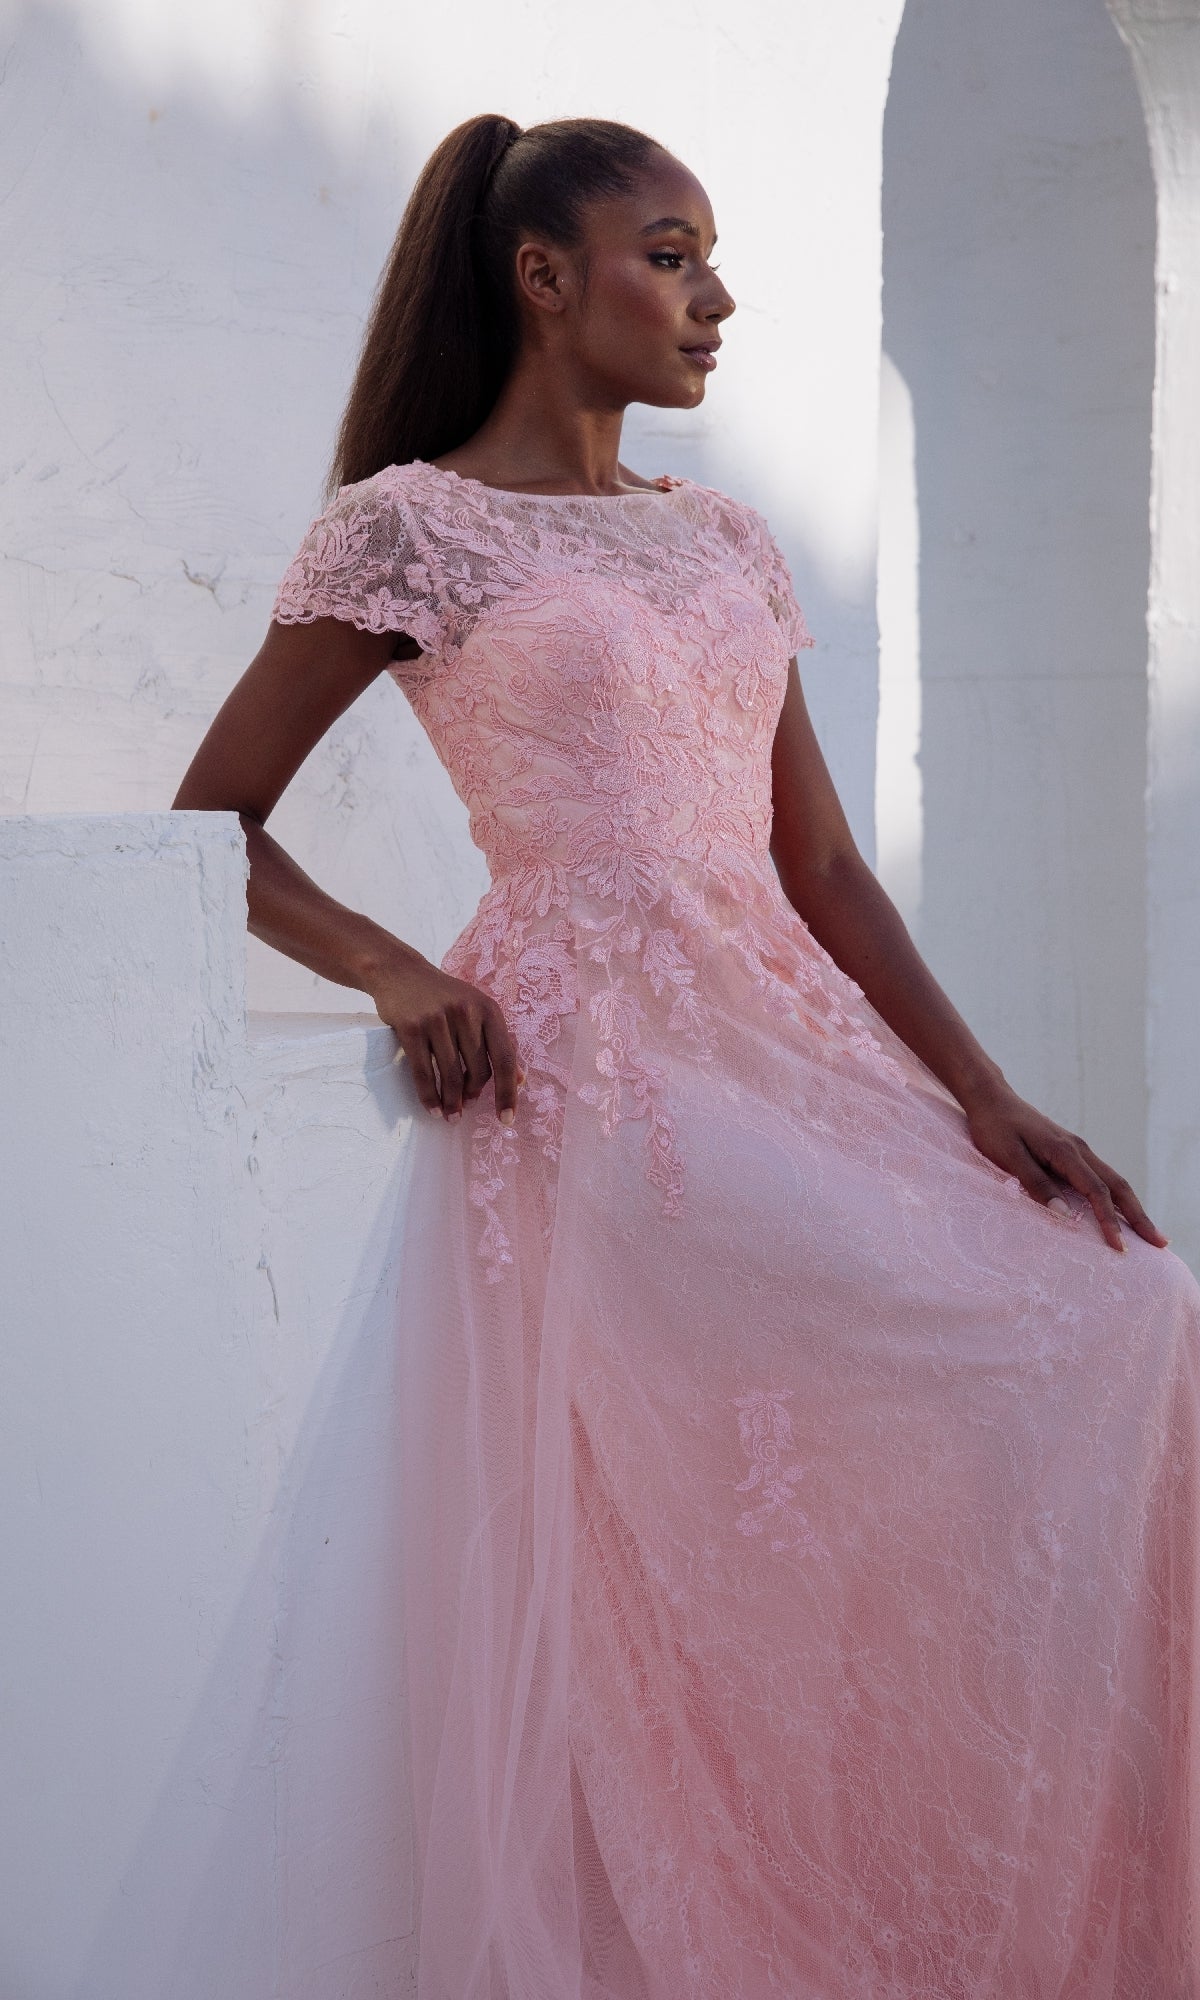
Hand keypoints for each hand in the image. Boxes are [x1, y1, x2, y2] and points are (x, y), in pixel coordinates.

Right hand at [369, 951, 525, 1124]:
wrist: (400, 972)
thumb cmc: (443, 996)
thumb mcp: (475, 1010)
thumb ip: (497, 1041)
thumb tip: (519, 1079)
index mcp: (488, 1009)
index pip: (504, 1058)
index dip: (508, 1092)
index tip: (507, 1119)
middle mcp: (466, 1012)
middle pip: (477, 1070)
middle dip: (472, 1096)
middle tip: (466, 1108)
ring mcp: (437, 1020)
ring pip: (451, 1074)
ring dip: (452, 1102)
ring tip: (451, 1116)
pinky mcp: (411, 1028)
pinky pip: (424, 1073)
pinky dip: (429, 1096)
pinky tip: (433, 1109)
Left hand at [961, 1081, 1168, 1252]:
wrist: (991, 1098)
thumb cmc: (994, 1128)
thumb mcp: (1008, 1157)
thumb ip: (1035, 1184)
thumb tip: (1064, 1215)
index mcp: (1065, 1152)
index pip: (1096, 1191)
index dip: (1109, 1221)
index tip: (1120, 1246)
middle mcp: (1079, 1149)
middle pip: (1118, 1186)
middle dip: (1139, 1216)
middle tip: (1160, 1243)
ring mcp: (1077, 1149)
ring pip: (1113, 1180)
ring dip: (1132, 1207)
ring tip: (1149, 1233)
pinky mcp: (1070, 1152)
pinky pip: (1101, 1177)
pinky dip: (1116, 1197)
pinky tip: (1120, 1211)